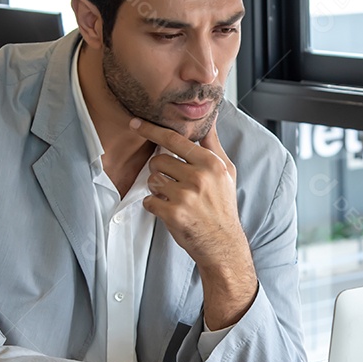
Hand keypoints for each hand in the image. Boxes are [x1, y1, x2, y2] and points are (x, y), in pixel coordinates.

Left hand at [131, 118, 256, 328]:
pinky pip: (149, 200)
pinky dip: (155, 206)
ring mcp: (185, 196)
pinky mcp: (173, 213)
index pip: (175, 140)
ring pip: (152, 180)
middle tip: (174, 183)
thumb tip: (209, 119)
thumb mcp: (226, 171)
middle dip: (160, 171)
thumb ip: (213, 144)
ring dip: (158, 189)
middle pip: (158, 161)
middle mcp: (198, 177)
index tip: (136, 123)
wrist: (223, 243)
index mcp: (211, 163)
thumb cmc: (222, 206)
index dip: (152, 130)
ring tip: (174, 198)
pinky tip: (170, 211)